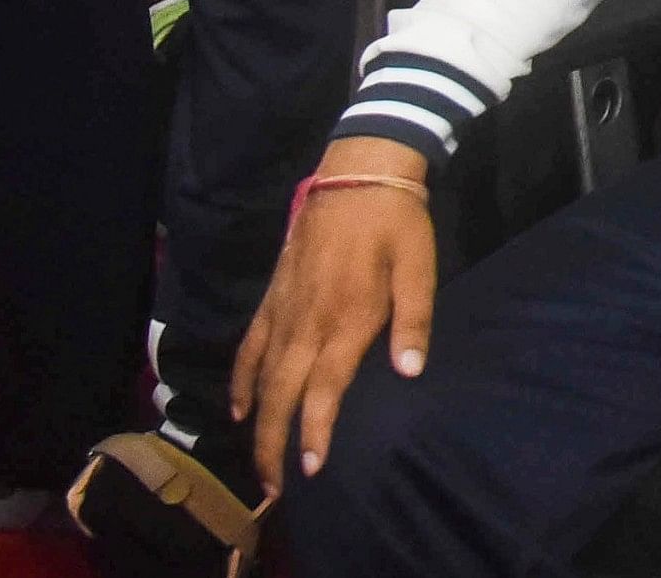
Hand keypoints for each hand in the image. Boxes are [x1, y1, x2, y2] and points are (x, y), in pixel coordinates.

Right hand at [234, 137, 437, 487]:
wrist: (358, 173)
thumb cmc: (398, 222)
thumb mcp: (419, 267)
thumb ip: (414, 321)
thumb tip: (409, 372)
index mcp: (346, 317)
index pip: (323, 388)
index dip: (314, 430)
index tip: (309, 469)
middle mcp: (308, 320)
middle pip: (284, 392)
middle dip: (276, 442)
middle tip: (275, 486)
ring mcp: (285, 308)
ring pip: (263, 376)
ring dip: (258, 421)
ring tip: (258, 461)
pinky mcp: (273, 295)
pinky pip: (250, 345)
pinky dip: (243, 378)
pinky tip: (241, 407)